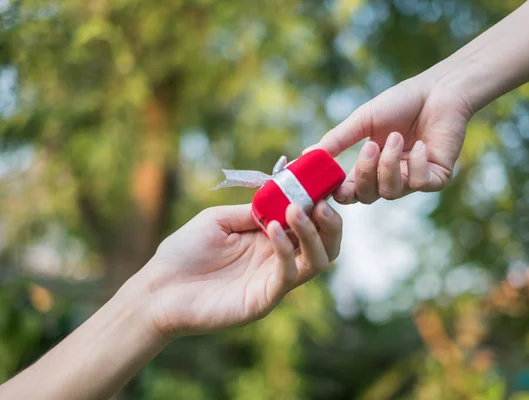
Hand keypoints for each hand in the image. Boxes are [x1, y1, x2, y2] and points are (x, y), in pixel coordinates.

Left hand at [139, 201, 341, 338]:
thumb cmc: (184, 252)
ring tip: (297, 210)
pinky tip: (271, 229)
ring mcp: (273, 281)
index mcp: (270, 239)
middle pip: (324, 244)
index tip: (321, 184)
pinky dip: (285, 250)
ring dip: (313, 233)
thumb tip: (282, 195)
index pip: (309, 222)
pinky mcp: (263, 299)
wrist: (157, 289)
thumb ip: (252, 209)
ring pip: (316, 261)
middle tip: (321, 202)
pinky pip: (287, 275)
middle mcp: (278, 260)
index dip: (319, 204)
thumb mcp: (219, 219)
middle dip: (330, 223)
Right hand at [309, 75, 472, 203]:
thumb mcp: (361, 121)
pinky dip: (416, 164)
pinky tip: (422, 144)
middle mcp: (390, 177)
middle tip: (370, 147)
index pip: (350, 191)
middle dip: (365, 173)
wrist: (439, 90)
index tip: (331, 185)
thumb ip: (336, 140)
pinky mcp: (436, 179)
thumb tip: (305, 156)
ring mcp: (413, 180)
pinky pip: (419, 184)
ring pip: (391, 192)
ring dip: (390, 163)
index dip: (339, 193)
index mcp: (370, 167)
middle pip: (367, 197)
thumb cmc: (400, 103)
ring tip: (397, 137)